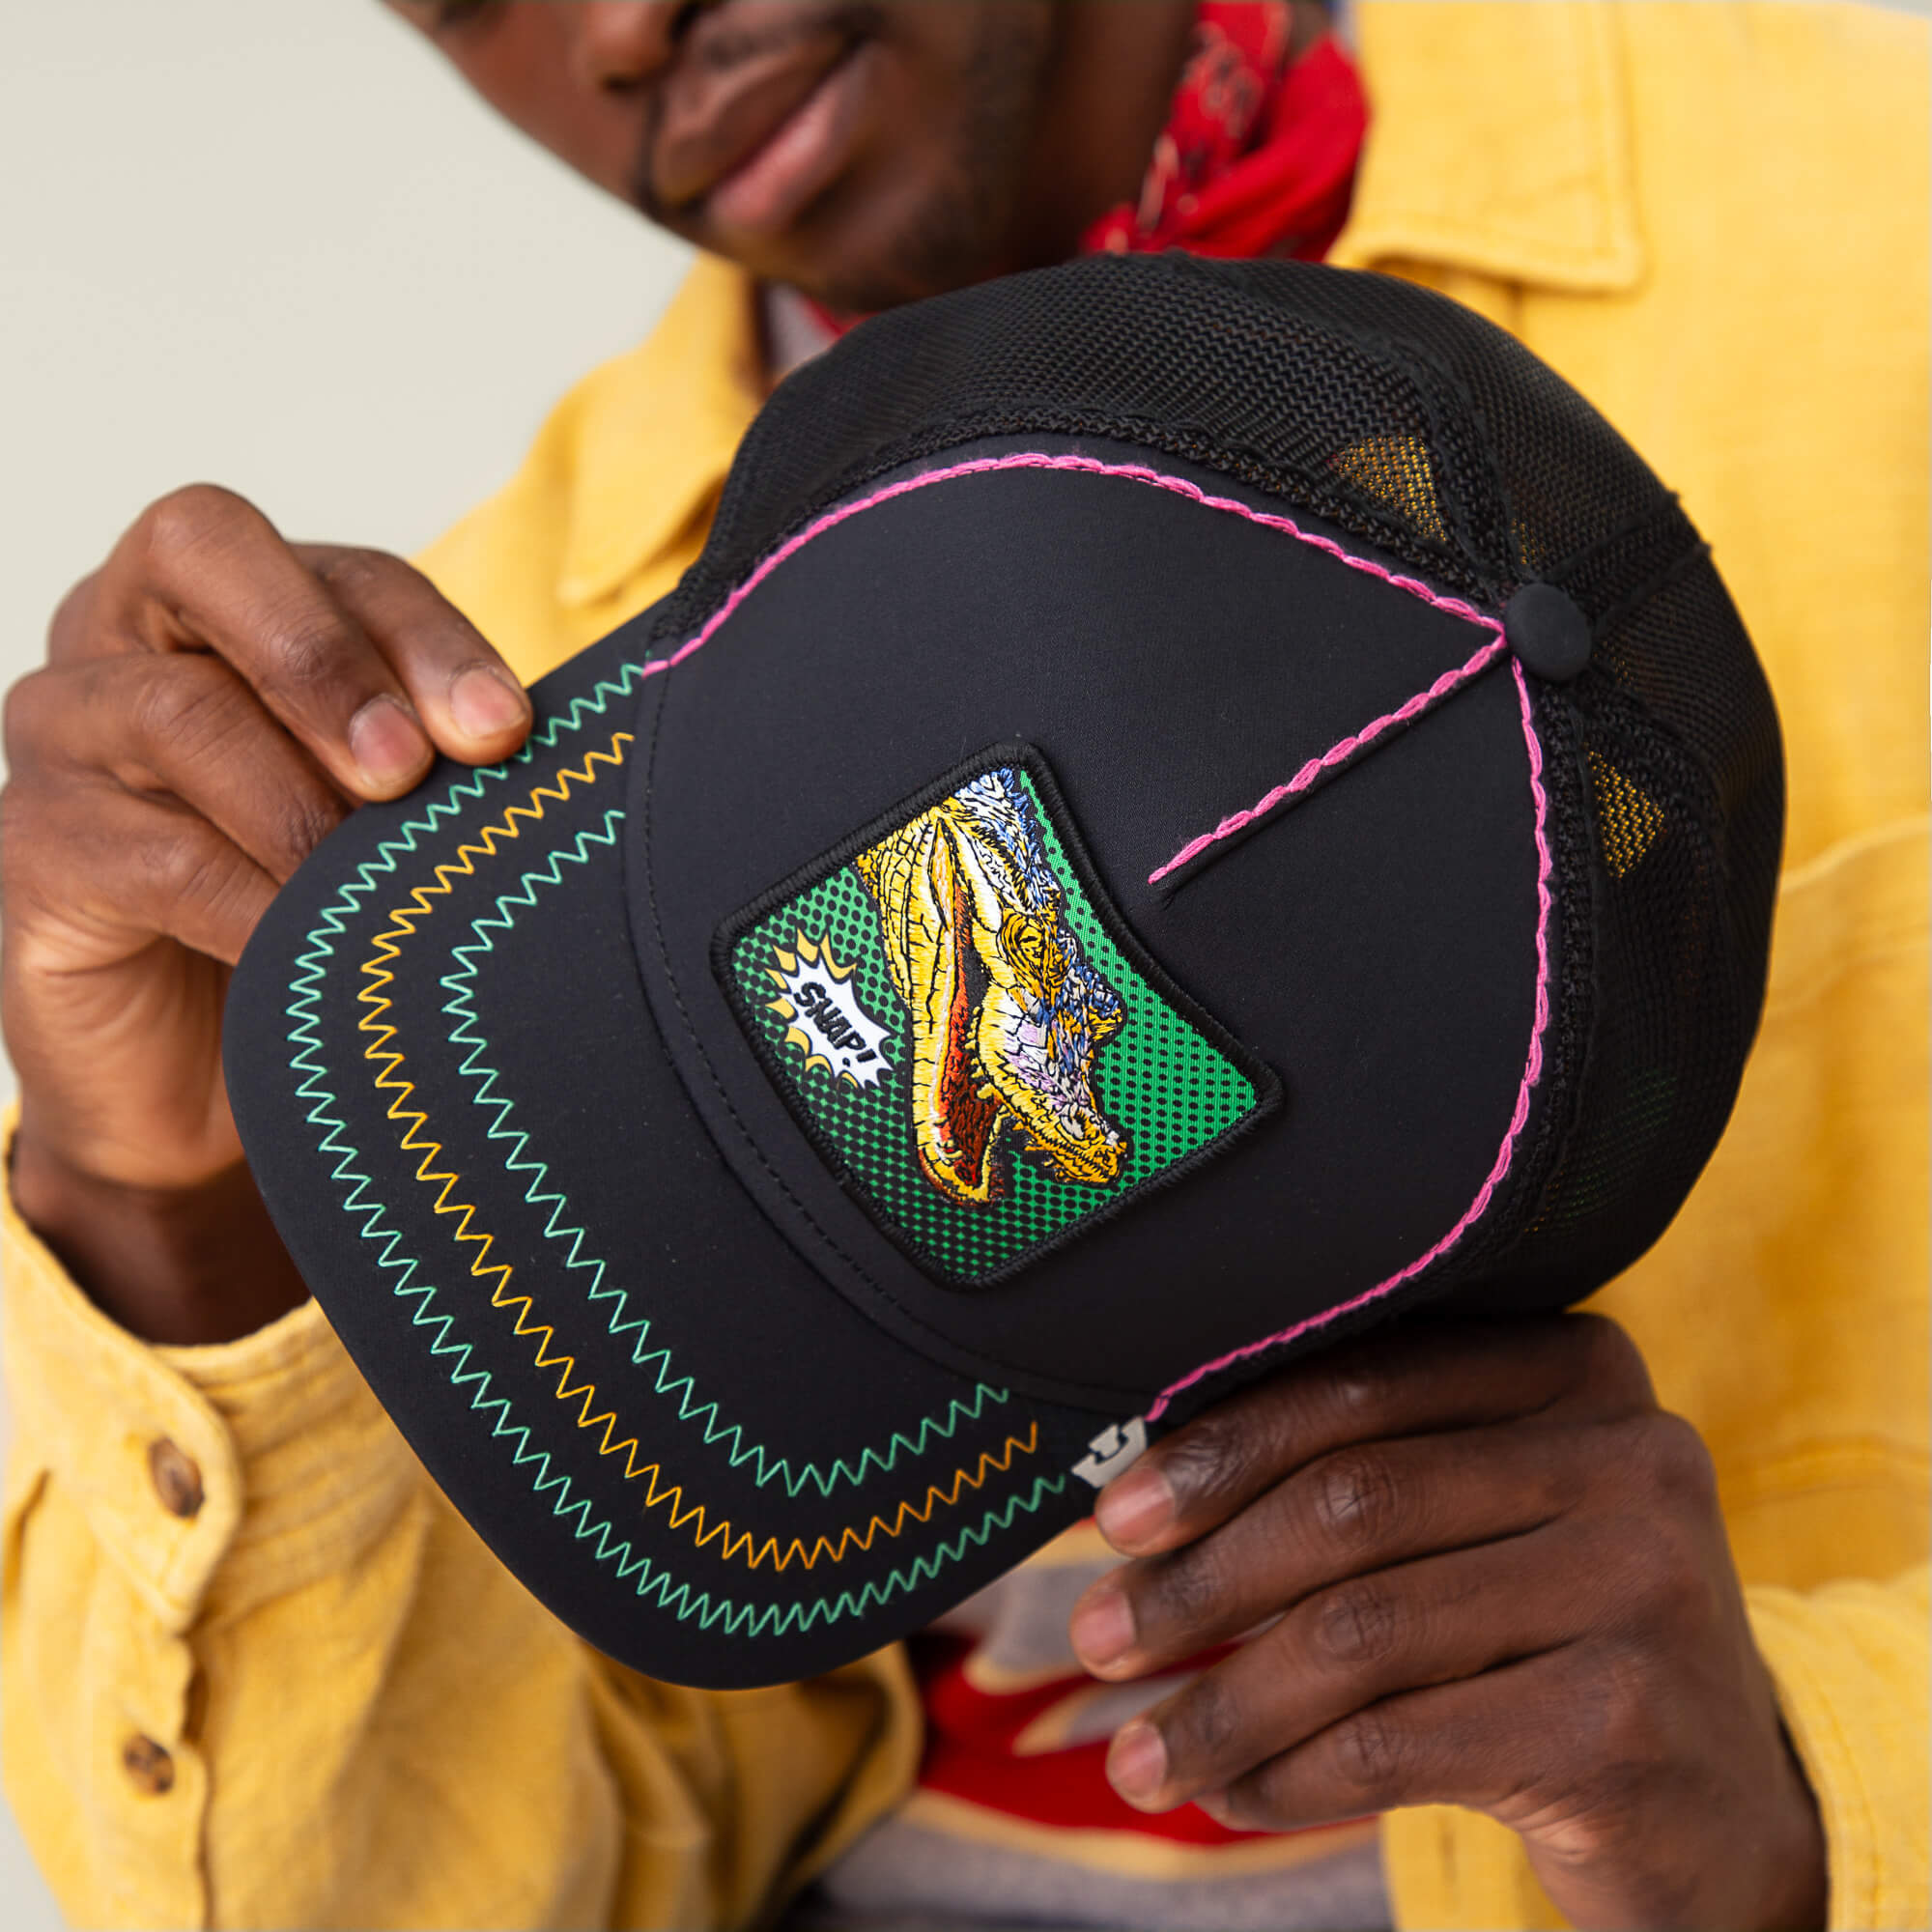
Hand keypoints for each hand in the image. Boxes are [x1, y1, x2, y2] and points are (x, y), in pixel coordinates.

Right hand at [2, 485, 532, 1341]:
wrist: (213, 1081)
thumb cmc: (320, 914)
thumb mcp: (394, 822)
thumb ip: (444, 761)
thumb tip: (557, 749)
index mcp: (235, 606)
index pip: (339, 568)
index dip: (426, 635)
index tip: (505, 732)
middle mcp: (131, 637)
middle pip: (203, 546)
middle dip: (329, 657)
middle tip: (410, 772)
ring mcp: (63, 734)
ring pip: (174, 711)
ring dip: (300, 801)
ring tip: (375, 883)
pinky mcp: (32, 850)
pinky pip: (139, 850)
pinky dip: (244, 900)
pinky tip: (309, 947)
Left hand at [1069, 1315, 1825, 1931]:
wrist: (1722, 1809)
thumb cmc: (1545, 1633)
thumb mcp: (1480, 1523)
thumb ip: (1356, 1474)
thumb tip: (1133, 1500)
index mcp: (1574, 1365)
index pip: (1358, 1381)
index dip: (1217, 1448)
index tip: (1111, 1518)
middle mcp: (1627, 1454)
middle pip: (1351, 1502)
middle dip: (1200, 1581)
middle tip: (1097, 1637)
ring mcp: (1641, 1585)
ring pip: (1360, 1631)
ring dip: (1221, 1701)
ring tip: (1139, 1757)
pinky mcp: (1627, 1723)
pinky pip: (1398, 1742)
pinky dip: (1289, 1772)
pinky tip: (1235, 1792)